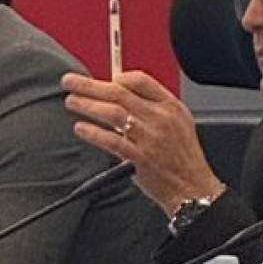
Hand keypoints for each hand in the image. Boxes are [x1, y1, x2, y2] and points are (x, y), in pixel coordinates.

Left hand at [60, 69, 222, 215]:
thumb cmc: (182, 156)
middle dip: (89, 85)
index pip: (141, 80)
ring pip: (112, 113)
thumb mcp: (178, 122)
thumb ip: (153, 105)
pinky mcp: (139, 158)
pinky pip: (111, 141)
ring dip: (87, 105)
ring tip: (72, 102)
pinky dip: (93, 133)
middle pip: (119, 93)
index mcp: (170, 107)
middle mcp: (160, 119)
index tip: (102, 78)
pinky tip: (81, 128)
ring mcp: (149, 138)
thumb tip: (120, 90)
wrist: (192, 187)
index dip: (117, 76)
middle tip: (70, 82)